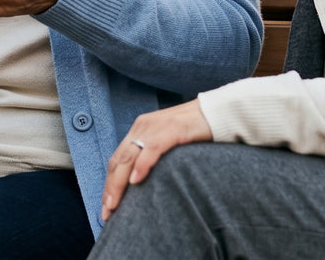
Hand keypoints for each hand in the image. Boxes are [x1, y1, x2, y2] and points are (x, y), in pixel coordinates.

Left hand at [99, 100, 211, 221]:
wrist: (218, 112)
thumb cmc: (195, 132)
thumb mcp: (167, 143)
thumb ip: (153, 156)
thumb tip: (143, 183)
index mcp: (140, 130)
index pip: (118, 159)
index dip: (110, 183)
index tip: (106, 206)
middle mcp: (143, 126)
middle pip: (119, 160)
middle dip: (110, 188)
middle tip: (107, 212)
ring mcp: (156, 127)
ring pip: (129, 156)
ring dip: (119, 182)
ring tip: (115, 203)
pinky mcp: (172, 128)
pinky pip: (152, 148)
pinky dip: (142, 165)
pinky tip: (136, 181)